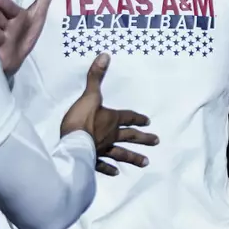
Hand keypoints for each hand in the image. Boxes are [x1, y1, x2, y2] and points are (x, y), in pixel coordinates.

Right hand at [60, 53, 159, 174]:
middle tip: (156, 142)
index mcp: (111, 120)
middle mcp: (111, 136)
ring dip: (133, 157)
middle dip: (143, 138)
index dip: (137, 118)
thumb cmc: (81, 119)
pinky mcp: (93, 160)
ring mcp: (103, 150)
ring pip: (122, 154)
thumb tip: (105, 55)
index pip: (128, 118)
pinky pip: (103, 165)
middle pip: (130, 137)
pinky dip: (109, 169)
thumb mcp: (89, 95)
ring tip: (146, 162)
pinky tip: (116, 173)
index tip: (148, 121)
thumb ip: (95, 76)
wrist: (72, 143)